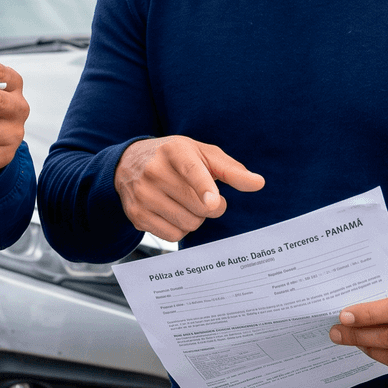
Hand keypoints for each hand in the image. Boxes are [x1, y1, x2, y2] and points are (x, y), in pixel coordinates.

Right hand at [113, 136, 263, 240]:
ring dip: (195, 218)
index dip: (204, 188)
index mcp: (174, 151)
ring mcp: (142, 194)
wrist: (129, 162)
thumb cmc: (175, 158)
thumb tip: (259, 183)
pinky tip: (172, 212)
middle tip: (206, 196)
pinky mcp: (136, 215)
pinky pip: (172, 236)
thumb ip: (232, 170)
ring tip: (185, 202)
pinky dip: (180, 228)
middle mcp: (154, 171)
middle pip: (199, 206)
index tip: (213, 201)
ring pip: (187, 224)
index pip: (191, 171)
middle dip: (212, 206)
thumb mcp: (203, 154)